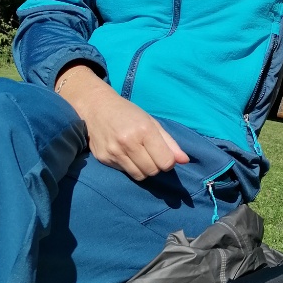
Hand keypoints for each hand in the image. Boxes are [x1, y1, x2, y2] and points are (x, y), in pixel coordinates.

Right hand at [55, 64, 188, 180]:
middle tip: (151, 154)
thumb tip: (185, 161)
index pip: (165, 162)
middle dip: (156, 166)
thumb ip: (170, 143)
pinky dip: (129, 167)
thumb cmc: (128, 113)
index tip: (164, 155)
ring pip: (139, 176)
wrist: (97, 107)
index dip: (168, 162)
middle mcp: (128, 142)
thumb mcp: (152, 122)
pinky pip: (124, 172)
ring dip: (144, 169)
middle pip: (153, 171)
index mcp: (144, 130)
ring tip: (139, 155)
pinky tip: (125, 154)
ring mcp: (114, 152)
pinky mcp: (104, 159)